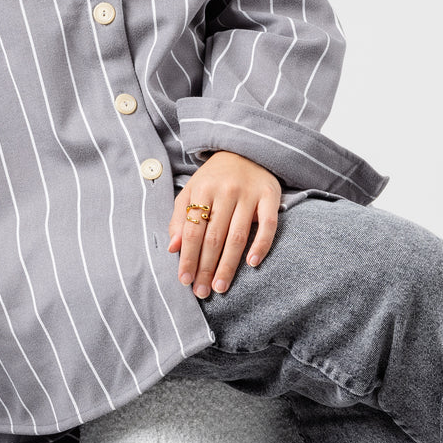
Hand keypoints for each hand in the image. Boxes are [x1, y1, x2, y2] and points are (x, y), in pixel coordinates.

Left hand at [168, 152, 280, 298]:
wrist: (246, 150)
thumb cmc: (214, 178)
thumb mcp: (192, 191)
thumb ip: (180, 218)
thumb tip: (172, 248)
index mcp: (202, 190)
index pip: (192, 230)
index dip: (187, 257)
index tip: (184, 280)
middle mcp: (225, 191)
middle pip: (213, 237)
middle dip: (205, 267)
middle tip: (201, 292)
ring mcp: (249, 194)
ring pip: (237, 236)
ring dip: (228, 265)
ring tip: (221, 287)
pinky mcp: (270, 196)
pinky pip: (267, 225)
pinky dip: (261, 245)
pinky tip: (252, 264)